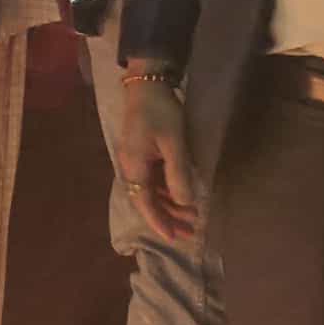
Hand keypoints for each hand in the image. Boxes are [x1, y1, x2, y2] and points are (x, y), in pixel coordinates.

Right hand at [116, 75, 198, 241]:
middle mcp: (131, 167)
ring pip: (151, 192)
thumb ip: (178, 174)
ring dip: (170, 206)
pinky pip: (153, 181)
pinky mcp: (142, 155)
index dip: (159, 222)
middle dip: (168, 218)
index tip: (174, 238)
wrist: (146, 86)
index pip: (145, 203)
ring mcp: (135, 161)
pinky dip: (168, 192)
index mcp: (134, 167)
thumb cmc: (160, 113)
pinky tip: (182, 196)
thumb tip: (185, 203)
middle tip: (191, 232)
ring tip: (193, 217)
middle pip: (148, 201)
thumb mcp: (173, 143)